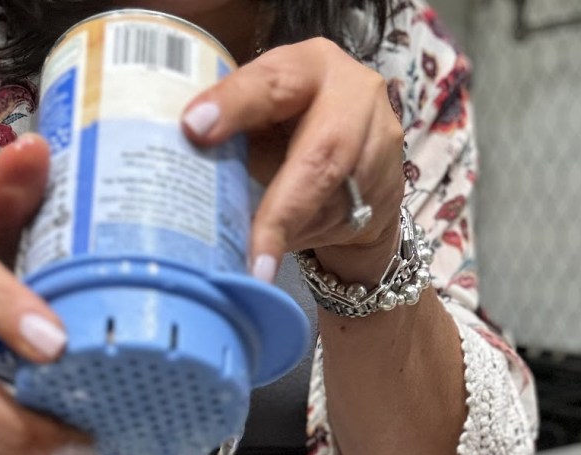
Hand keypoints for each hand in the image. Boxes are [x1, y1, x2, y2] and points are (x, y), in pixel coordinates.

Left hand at [181, 38, 404, 284]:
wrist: (362, 166)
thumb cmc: (294, 135)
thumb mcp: (265, 120)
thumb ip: (238, 136)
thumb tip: (188, 177)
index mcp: (311, 67)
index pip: (271, 83)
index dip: (234, 106)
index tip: (193, 130)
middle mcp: (355, 96)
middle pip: (321, 158)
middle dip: (282, 213)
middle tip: (254, 260)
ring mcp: (381, 144)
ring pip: (335, 202)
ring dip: (292, 237)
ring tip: (260, 261)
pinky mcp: (392, 187)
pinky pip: (346, 224)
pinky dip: (309, 241)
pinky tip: (286, 248)